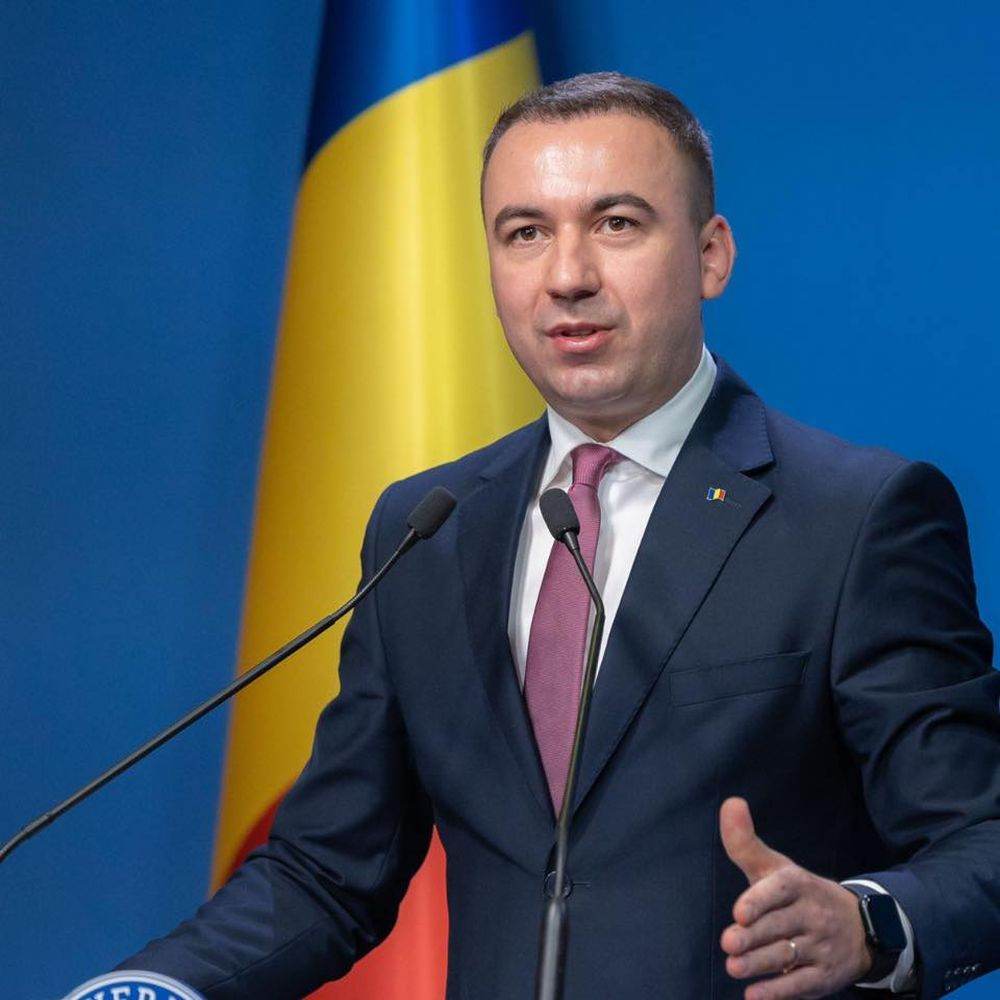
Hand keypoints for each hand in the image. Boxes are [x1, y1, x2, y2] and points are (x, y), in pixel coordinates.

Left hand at [718, 797, 872, 999]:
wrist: (859, 926)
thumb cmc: (798, 894)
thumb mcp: (775, 868)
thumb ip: (745, 842)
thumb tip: (730, 802)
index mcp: (798, 884)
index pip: (781, 890)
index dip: (760, 901)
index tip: (738, 913)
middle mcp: (813, 914)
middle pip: (779, 927)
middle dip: (752, 937)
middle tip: (728, 944)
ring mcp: (821, 946)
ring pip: (788, 956)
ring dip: (759, 964)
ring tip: (734, 967)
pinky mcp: (825, 976)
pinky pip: (802, 985)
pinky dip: (778, 993)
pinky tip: (754, 997)